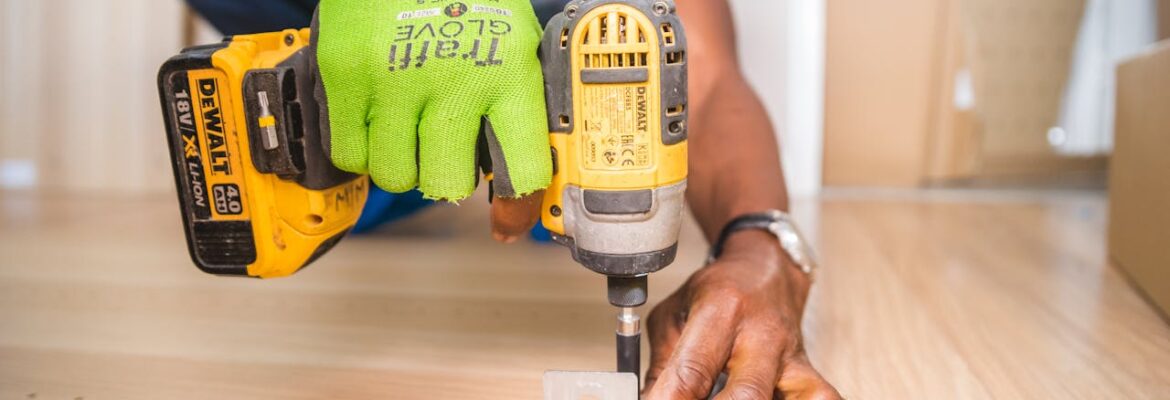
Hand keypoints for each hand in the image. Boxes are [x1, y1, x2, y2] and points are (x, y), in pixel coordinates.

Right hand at [311, 0, 551, 207]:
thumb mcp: (513, 41)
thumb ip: (518, 105)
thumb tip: (522, 181)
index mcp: (508, 73)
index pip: (522, 169)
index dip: (518, 204)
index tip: (509, 218)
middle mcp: (453, 80)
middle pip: (447, 185)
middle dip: (447, 178)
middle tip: (445, 152)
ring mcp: (395, 79)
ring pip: (395, 175)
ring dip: (402, 163)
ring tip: (408, 129)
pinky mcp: (346, 75)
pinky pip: (350, 153)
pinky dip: (362, 148)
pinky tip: (377, 119)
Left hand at [644, 231, 840, 399]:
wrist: (766, 270)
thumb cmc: (718, 292)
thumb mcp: (673, 315)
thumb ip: (660, 365)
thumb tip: (648, 399)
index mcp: (721, 310)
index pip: (692, 370)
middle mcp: (762, 335)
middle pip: (747, 395)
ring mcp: (791, 357)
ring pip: (798, 399)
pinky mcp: (810, 372)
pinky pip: (821, 397)